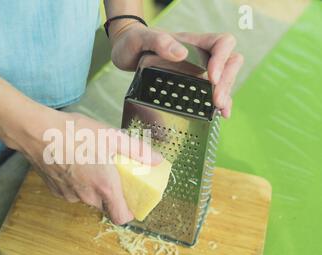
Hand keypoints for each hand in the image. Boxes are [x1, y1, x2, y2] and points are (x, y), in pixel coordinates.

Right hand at [8, 110, 162, 224]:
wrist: (37, 132)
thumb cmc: (74, 133)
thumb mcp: (111, 136)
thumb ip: (137, 150)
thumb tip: (156, 160)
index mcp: (105, 187)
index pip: (122, 217)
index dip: (129, 210)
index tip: (131, 198)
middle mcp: (87, 196)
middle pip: (105, 204)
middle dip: (110, 191)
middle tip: (110, 171)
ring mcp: (69, 195)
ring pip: (87, 198)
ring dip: (91, 186)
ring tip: (89, 162)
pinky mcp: (55, 191)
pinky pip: (72, 192)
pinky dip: (76, 182)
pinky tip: (73, 163)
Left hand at [110, 23, 243, 117]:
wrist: (126, 53)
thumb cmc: (134, 42)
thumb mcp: (142, 39)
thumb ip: (159, 42)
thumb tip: (181, 54)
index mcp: (193, 42)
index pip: (222, 43)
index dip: (222, 59)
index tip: (211, 77)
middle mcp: (201, 56)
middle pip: (230, 62)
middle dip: (226, 81)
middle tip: (216, 101)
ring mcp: (199, 71)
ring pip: (224, 79)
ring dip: (225, 94)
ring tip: (220, 110)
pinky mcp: (193, 85)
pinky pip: (212, 92)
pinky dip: (219, 103)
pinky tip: (220, 114)